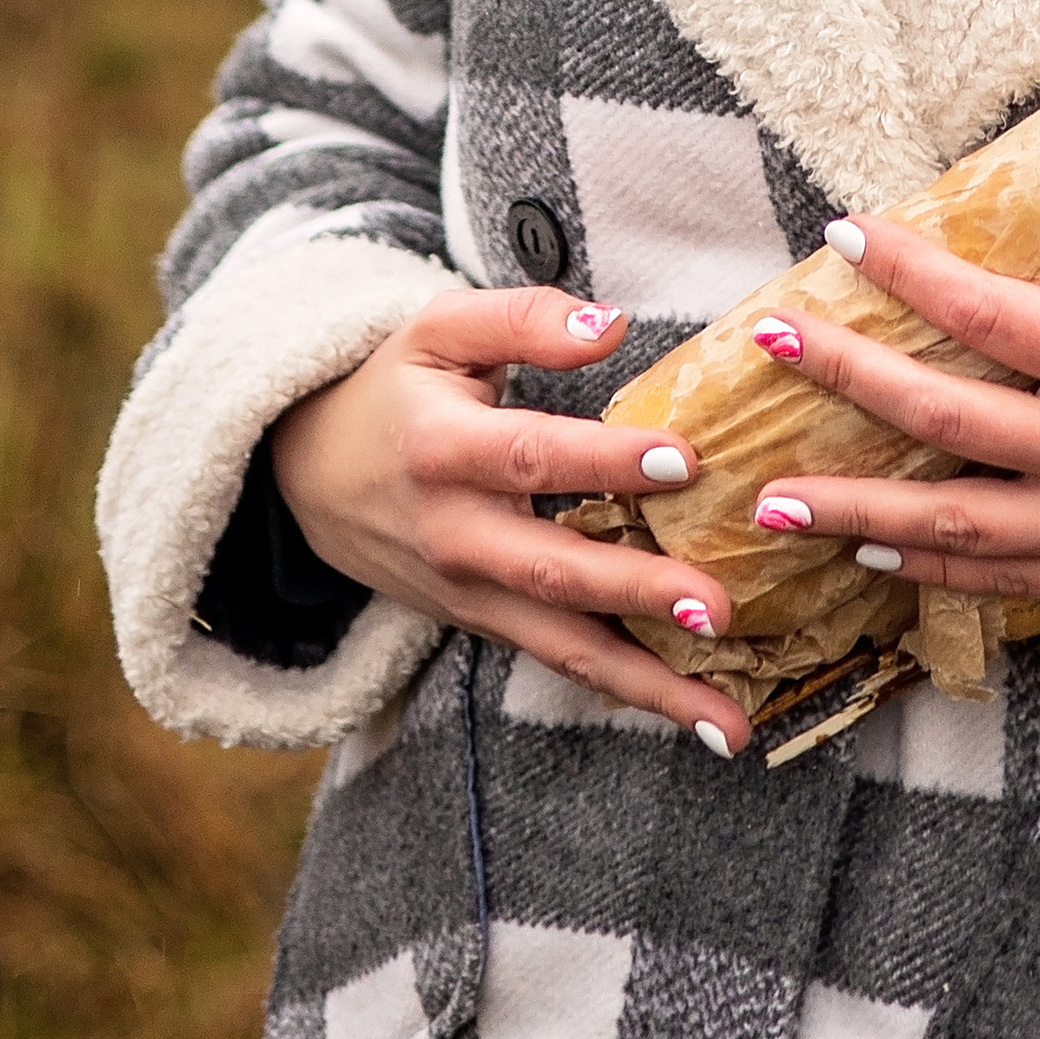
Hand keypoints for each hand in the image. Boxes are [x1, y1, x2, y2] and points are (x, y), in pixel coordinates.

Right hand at [271, 286, 753, 752]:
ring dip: (650, 687)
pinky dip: (630, 693)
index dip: (603, 460)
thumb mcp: (441, 330)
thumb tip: (610, 322)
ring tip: (730, 719)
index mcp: (442, 450)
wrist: (309, 476)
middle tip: (721, 606)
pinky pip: (561, 662)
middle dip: (637, 594)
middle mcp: (455, 535)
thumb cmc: (396, 389)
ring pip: (563, 647)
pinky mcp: (485, 625)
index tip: (684, 459)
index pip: (528, 456)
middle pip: (551, 571)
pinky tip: (699, 715)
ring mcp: (469, 594)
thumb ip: (524, 319)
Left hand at [743, 105, 1039, 630]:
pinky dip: (931, 569)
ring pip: (952, 525)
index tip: (847, 234)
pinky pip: (1004, 581)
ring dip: (858, 509)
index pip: (993, 318)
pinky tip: (876, 556)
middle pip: (944, 421)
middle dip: (849, 383)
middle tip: (767, 349)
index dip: (911, 275)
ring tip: (771, 499)